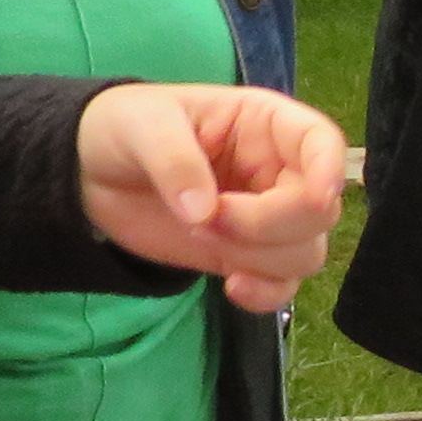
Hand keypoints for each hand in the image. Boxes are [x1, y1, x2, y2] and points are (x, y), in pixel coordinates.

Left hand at [78, 80, 349, 311]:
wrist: (91, 173)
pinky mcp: (245, 257)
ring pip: (305, 253)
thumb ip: (175, 162)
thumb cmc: (126, 128)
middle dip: (268, 225)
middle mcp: (278, 172)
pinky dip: (265, 295)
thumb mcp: (145, 127)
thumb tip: (205, 212)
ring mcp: (265, 219)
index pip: (321, 142)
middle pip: (318, 212)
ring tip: (200, 235)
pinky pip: (282, 286)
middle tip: (208, 219)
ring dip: (259, 258)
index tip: (315, 198)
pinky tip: (230, 286)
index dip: (330, 170)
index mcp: (265, 125)